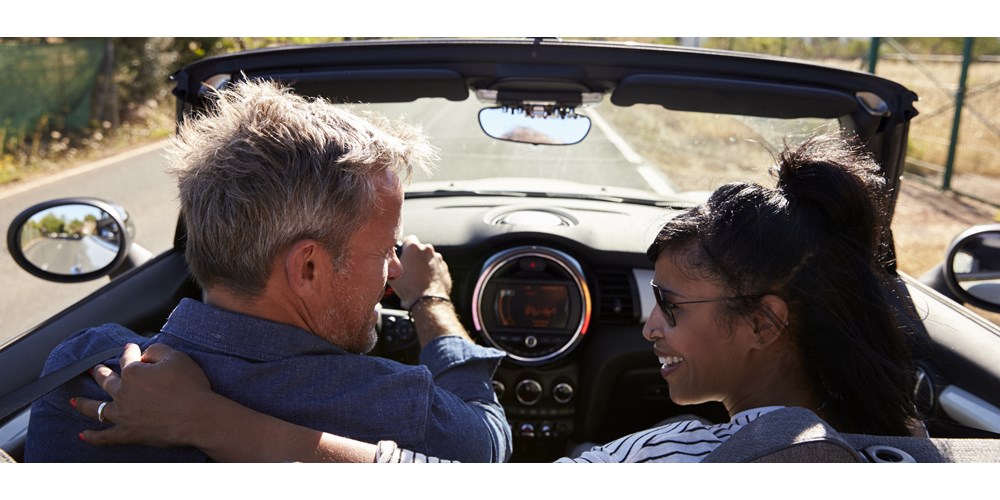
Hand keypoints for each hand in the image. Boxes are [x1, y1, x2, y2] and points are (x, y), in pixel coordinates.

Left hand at [74, 342, 214, 447]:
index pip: (127, 358)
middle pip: (106, 381)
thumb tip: (146, 353)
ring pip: (96, 408)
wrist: (197, 417)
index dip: (129, 351)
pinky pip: (105, 436)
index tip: (131, 347)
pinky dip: (93, 437)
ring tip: (74, 400)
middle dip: (99, 373)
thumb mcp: (177, 357)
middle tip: (93, 369)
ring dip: (83, 403)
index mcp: (133, 372)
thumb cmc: (190, 386)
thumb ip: (158, 350)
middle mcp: (122, 393)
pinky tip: (82, 435)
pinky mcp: (128, 433)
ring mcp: (122, 415)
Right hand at [389, 235, 451, 307]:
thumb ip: (391, 264)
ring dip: (424, 264)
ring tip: (418, 277)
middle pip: (419, 249)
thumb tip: (389, 264)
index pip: (408, 239)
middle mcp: (427, 250)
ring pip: (429, 258)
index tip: (403, 255)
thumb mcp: (392, 275)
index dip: (405, 248)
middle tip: (409, 269)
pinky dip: (432, 272)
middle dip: (415, 257)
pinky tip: (426, 281)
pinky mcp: (445, 268)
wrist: (427, 302)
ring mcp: (438, 258)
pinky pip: (436, 267)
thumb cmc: (410, 289)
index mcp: (414, 247)